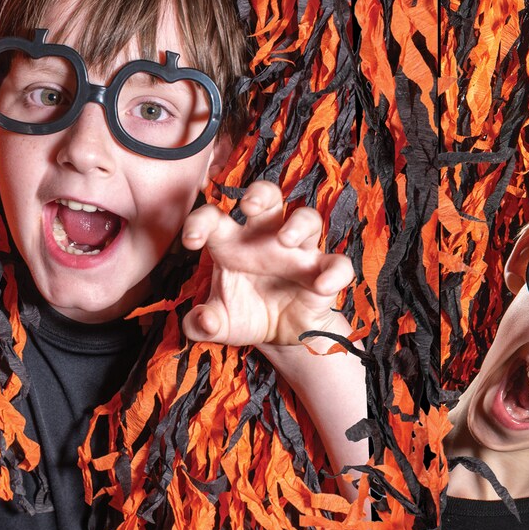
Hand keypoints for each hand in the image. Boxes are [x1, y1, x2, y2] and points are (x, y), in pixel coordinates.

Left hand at [181, 181, 354, 346]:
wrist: (280, 336)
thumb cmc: (247, 315)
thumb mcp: (219, 324)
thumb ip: (201, 324)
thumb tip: (202, 320)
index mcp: (234, 244)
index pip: (214, 218)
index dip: (200, 222)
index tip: (190, 241)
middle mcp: (267, 240)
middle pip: (269, 197)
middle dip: (260, 193)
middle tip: (248, 206)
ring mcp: (298, 253)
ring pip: (308, 218)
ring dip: (298, 224)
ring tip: (285, 240)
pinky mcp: (323, 272)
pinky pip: (338, 264)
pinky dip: (334, 273)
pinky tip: (321, 286)